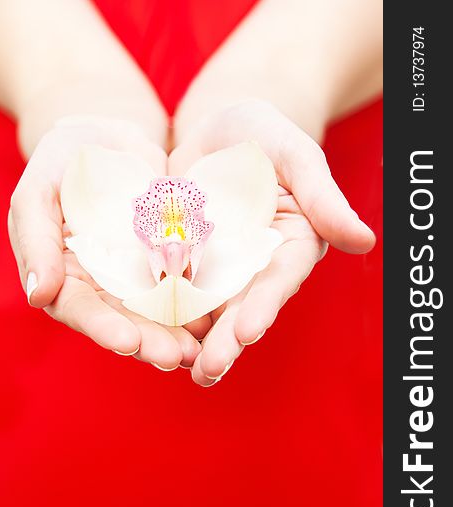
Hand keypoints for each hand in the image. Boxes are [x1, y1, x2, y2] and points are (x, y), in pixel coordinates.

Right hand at [9, 116, 200, 368]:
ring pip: (157, 313)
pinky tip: (216, 318)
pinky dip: (199, 304)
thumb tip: (39, 296)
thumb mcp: (39, 190)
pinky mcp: (169, 262)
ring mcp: (137, 276)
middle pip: (124, 320)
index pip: (79, 308)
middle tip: (174, 357)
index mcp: (65, 274)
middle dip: (149, 341)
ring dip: (177, 333)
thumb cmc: (64, 159)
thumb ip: (36, 240)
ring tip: (199, 349)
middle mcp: (102, 284)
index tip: (127, 342)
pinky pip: (185, 286)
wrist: (112, 138)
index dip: (101, 326)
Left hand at [170, 100, 375, 384]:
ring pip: (205, 306)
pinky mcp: (183, 259)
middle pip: (240, 305)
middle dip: (225, 339)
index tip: (248, 332)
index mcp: (289, 245)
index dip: (264, 305)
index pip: (278, 279)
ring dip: (192, 338)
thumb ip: (323, 198)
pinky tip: (144, 332)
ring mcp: (217, 266)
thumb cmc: (264, 135)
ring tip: (176, 367)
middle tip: (207, 371)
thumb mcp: (294, 155)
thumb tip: (365, 242)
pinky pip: (169, 284)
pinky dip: (159, 308)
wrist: (216, 131)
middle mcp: (255, 265)